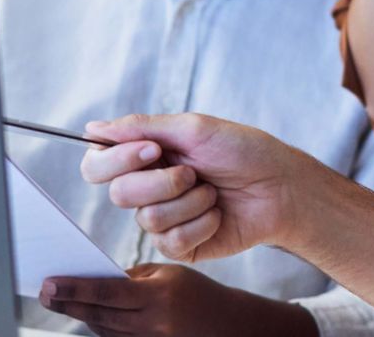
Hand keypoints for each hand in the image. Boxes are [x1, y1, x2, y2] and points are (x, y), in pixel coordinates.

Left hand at [39, 264, 314, 336]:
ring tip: (60, 300)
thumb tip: (97, 280)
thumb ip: (133, 278)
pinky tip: (88, 315)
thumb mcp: (168, 275)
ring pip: (104, 330)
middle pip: (99, 314)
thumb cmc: (196, 294)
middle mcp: (152, 323)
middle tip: (44, 293)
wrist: (228, 327)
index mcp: (157, 295)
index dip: (74, 288)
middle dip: (68, 303)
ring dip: (82, 315)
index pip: (106, 291)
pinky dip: (100, 327)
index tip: (48, 284)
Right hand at [80, 114, 316, 262]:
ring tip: (213, 191)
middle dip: (160, 182)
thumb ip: (141, 128)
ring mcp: (164, 219)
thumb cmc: (243, 151)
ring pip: (147, 219)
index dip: (115, 160)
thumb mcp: (193, 129)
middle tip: (193, 172)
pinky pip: (171, 240)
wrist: (281, 187)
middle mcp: (149, 188)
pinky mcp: (181, 245)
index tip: (152, 150)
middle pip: (118, 194)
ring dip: (189, 201)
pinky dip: (201, 222)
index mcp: (146, 156)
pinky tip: (218, 213)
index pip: (97, 164)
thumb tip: (92, 129)